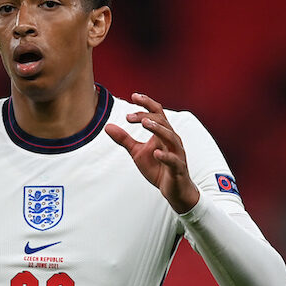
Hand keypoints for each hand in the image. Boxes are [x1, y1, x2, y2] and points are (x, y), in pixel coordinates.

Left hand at [105, 92, 199, 212]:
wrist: (174, 189)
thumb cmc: (158, 168)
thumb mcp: (137, 152)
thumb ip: (124, 139)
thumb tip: (107, 126)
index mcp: (163, 133)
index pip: (157, 112)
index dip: (146, 103)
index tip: (133, 96)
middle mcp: (172, 140)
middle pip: (163, 121)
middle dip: (146, 116)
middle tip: (129, 117)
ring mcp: (177, 154)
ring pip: (171, 137)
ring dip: (158, 129)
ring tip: (144, 123)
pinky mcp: (178, 168)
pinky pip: (174, 160)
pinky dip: (165, 156)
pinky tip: (155, 153)